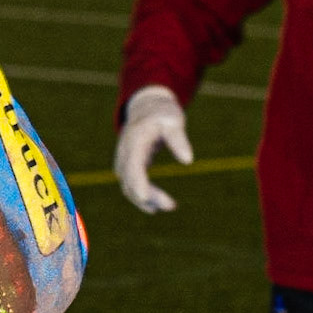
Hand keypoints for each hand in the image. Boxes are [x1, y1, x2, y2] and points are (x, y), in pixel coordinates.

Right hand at [114, 85, 193, 212]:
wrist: (146, 107)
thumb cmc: (162, 113)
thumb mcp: (173, 120)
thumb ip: (178, 139)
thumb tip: (188, 160)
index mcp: (135, 140)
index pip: (133, 165)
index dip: (138, 182)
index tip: (146, 198)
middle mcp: (125, 152)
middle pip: (129, 179)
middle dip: (147, 195)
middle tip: (171, 206)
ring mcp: (124, 159)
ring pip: (128, 185)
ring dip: (145, 199)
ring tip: (169, 206)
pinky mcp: (129, 165)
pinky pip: (131, 184)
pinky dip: (142, 195)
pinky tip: (157, 205)